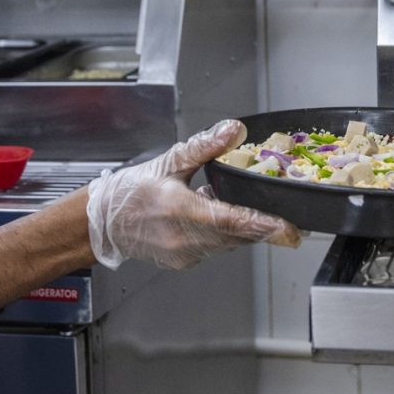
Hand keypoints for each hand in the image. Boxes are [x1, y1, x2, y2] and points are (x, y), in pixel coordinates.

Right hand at [86, 119, 301, 269]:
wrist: (103, 221)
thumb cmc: (131, 191)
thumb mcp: (169, 161)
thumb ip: (205, 146)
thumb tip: (233, 131)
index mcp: (179, 209)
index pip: (230, 219)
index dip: (263, 224)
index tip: (287, 228)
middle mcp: (183, 237)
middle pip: (236, 236)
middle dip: (264, 229)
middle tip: (291, 226)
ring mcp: (183, 254)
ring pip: (228, 244)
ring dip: (246, 232)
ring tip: (261, 218)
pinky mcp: (182, 262)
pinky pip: (215, 249)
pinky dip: (226, 236)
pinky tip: (225, 221)